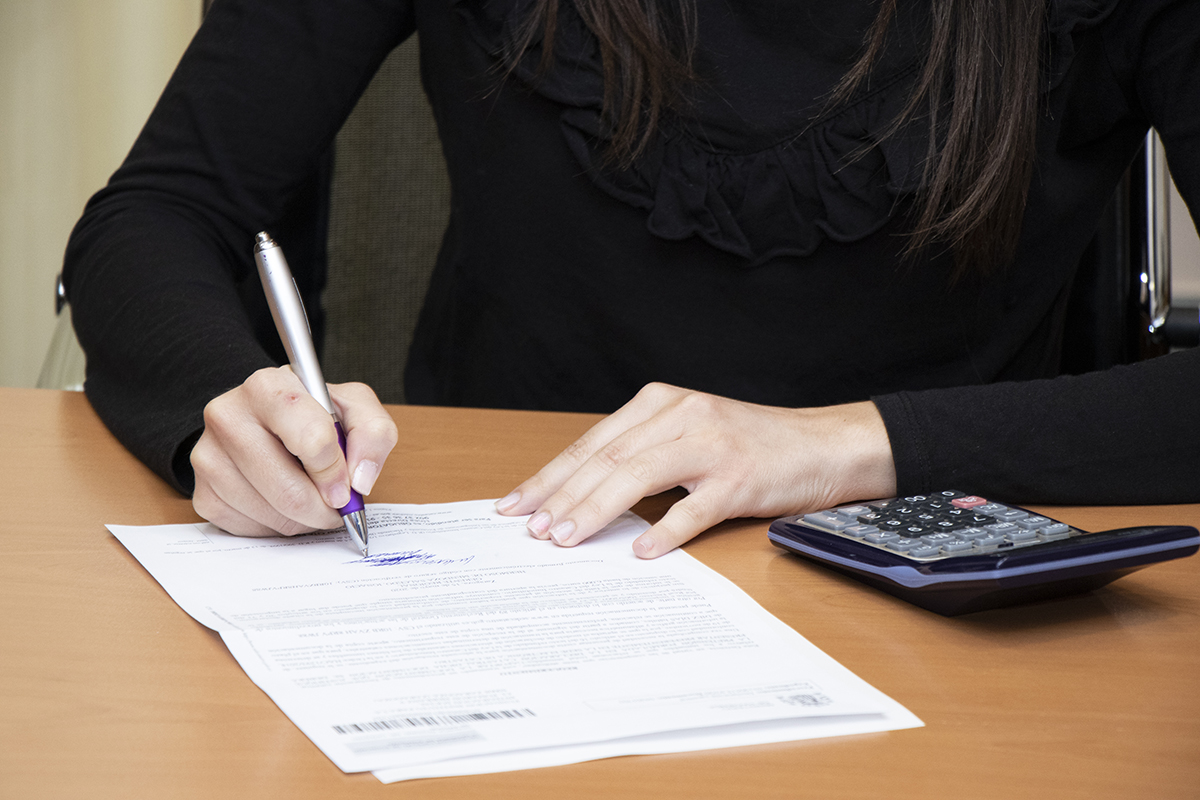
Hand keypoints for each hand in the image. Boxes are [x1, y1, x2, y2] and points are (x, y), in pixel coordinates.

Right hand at [190, 366, 397, 536]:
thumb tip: (360, 480)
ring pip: (271, 514)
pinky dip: (276, 526)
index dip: (336, 472)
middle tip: (334, 505)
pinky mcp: (202, 492)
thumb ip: (373, 434)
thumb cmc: (312, 413)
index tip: (346, 485)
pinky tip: (281, 502)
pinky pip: (249, 529)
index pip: (312, 439)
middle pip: (288, 490)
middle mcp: (227, 416)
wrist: (267, 420)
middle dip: (323, 508)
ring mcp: (208, 456)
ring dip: (302, 519)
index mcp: (267, 386)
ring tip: (308, 496)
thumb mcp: (354, 407)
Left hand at [495, 383, 896, 557]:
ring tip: (566, 539)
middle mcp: (681, 415)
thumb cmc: (747, 445)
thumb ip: (638, 456)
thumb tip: (577, 499)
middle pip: (607, 459)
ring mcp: (712, 445)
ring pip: (638, 477)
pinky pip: (694, 508)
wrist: (822, 446)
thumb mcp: (685, 435)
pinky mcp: (739, 478)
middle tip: (531, 529)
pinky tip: (641, 552)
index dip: (549, 476)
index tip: (514, 505)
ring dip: (597, 510)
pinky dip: (665, 531)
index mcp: (660, 403)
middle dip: (561, 497)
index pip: (591, 444)